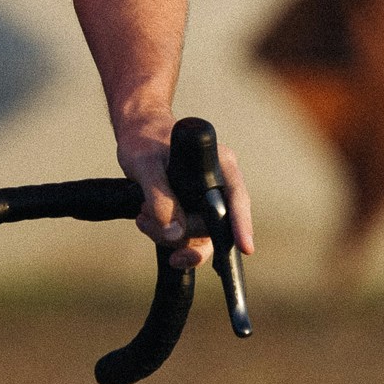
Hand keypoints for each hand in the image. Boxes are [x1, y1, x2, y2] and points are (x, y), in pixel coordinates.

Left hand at [116, 124, 256, 273]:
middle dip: (180, 232)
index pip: (236, 198)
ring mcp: (208, 202)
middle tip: (145, 214)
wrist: (137, 136)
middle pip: (213, 227)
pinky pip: (189, 239)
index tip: (246, 247)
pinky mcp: (195, 213)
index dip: (242, 224)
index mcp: (220, 164)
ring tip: (142, 216)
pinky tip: (148, 225)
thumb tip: (174, 233)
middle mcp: (220, 185)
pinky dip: (167, 238)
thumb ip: (159, 198)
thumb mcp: (146, 166)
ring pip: (200, 238)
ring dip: (168, 237)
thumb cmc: (144, 141)